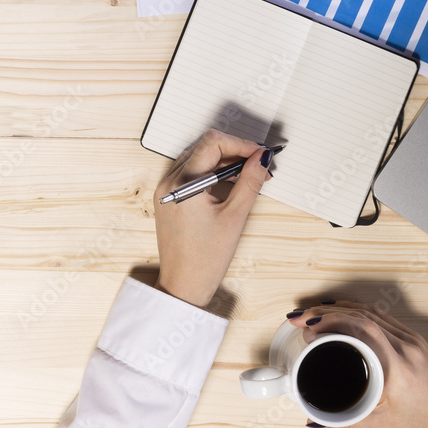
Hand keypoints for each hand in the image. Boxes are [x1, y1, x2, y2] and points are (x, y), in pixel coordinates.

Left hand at [152, 129, 272, 307]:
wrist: (183, 285)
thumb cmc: (204, 259)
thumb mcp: (234, 216)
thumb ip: (249, 182)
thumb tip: (261, 159)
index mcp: (183, 183)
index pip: (213, 142)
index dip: (241, 144)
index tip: (260, 154)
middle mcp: (169, 181)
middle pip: (205, 147)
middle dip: (235, 152)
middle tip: (259, 166)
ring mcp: (166, 189)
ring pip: (198, 158)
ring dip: (224, 162)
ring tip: (248, 177)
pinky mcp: (169, 198)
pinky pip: (191, 173)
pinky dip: (211, 173)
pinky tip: (230, 185)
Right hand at [288, 302, 427, 427]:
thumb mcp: (385, 426)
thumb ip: (345, 420)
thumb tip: (314, 417)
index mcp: (398, 363)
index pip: (358, 326)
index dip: (327, 319)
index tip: (305, 324)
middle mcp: (407, 345)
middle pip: (359, 313)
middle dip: (324, 311)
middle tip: (299, 318)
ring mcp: (413, 340)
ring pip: (370, 312)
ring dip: (339, 309)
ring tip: (314, 316)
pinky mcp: (416, 341)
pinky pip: (382, 318)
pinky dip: (357, 314)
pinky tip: (343, 317)